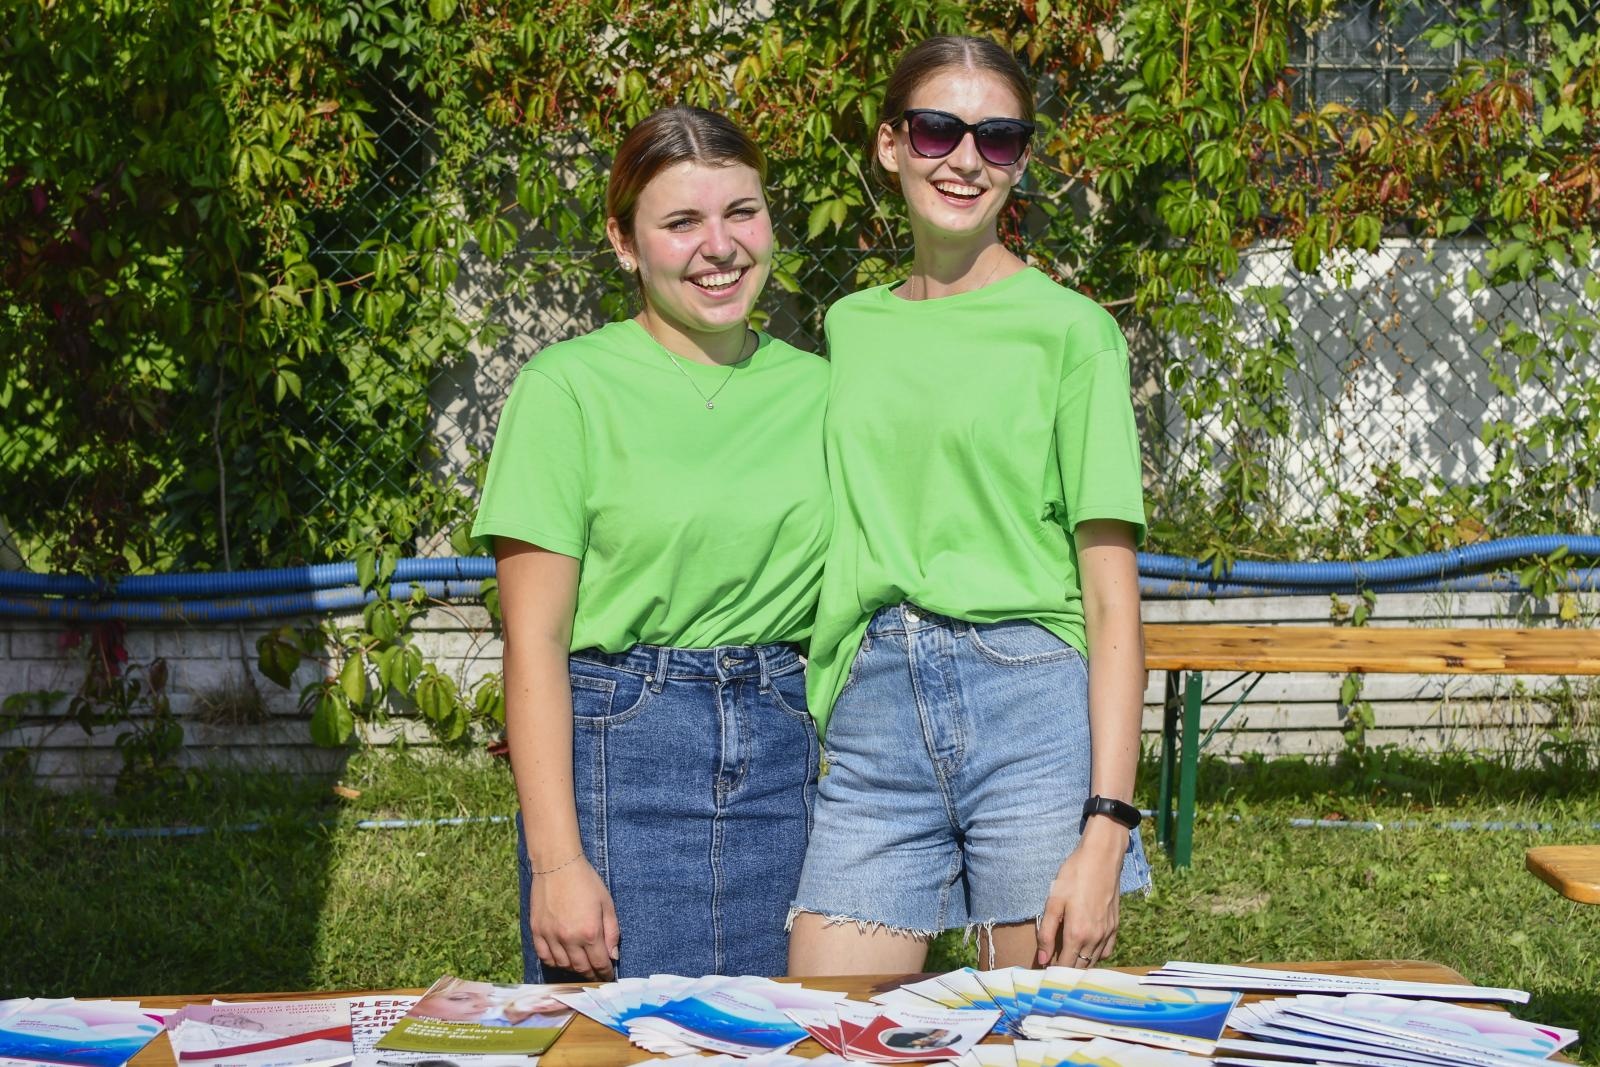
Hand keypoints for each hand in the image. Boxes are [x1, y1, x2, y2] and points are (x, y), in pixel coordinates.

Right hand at [529, 858, 618, 978]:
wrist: (558, 865)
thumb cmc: (586, 881)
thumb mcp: (607, 904)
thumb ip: (612, 932)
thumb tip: (612, 956)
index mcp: (590, 932)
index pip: (599, 964)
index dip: (605, 974)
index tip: (608, 978)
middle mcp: (569, 939)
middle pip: (581, 968)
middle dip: (591, 976)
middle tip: (596, 977)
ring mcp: (550, 936)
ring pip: (563, 966)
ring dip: (574, 970)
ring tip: (581, 968)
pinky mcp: (536, 932)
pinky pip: (545, 957)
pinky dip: (554, 963)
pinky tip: (562, 960)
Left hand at [1035, 821, 1126, 966]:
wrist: (1101, 858)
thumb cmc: (1074, 876)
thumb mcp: (1053, 901)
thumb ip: (1046, 933)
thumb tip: (1042, 959)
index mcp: (1077, 934)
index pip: (1065, 966)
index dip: (1053, 973)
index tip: (1043, 974)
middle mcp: (1095, 939)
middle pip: (1080, 968)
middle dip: (1066, 972)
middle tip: (1052, 969)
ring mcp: (1107, 934)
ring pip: (1093, 962)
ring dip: (1080, 965)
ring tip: (1067, 962)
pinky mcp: (1115, 927)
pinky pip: (1106, 952)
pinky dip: (1096, 956)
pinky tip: (1086, 950)